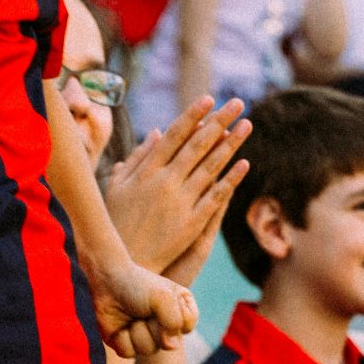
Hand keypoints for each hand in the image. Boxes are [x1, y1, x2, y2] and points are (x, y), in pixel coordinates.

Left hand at [89, 254, 196, 357]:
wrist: (106, 281)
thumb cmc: (137, 284)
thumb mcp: (163, 297)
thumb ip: (174, 321)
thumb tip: (171, 347)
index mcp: (180, 311)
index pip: (187, 327)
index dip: (174, 317)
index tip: (163, 299)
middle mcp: (166, 327)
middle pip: (169, 343)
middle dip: (153, 325)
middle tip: (143, 308)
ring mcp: (146, 337)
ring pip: (148, 350)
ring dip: (137, 330)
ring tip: (131, 315)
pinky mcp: (127, 344)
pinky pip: (129, 352)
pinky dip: (122, 337)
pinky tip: (120, 325)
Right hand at [105, 96, 249, 283]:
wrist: (125, 265)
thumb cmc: (116, 224)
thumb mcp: (117, 187)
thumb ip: (137, 158)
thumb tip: (157, 131)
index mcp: (145, 171)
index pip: (174, 136)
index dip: (192, 116)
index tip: (208, 98)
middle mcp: (164, 182)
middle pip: (197, 145)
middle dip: (219, 121)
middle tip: (238, 103)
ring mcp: (180, 203)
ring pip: (211, 167)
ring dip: (231, 144)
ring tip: (247, 125)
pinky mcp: (192, 223)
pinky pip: (216, 197)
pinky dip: (231, 179)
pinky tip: (245, 164)